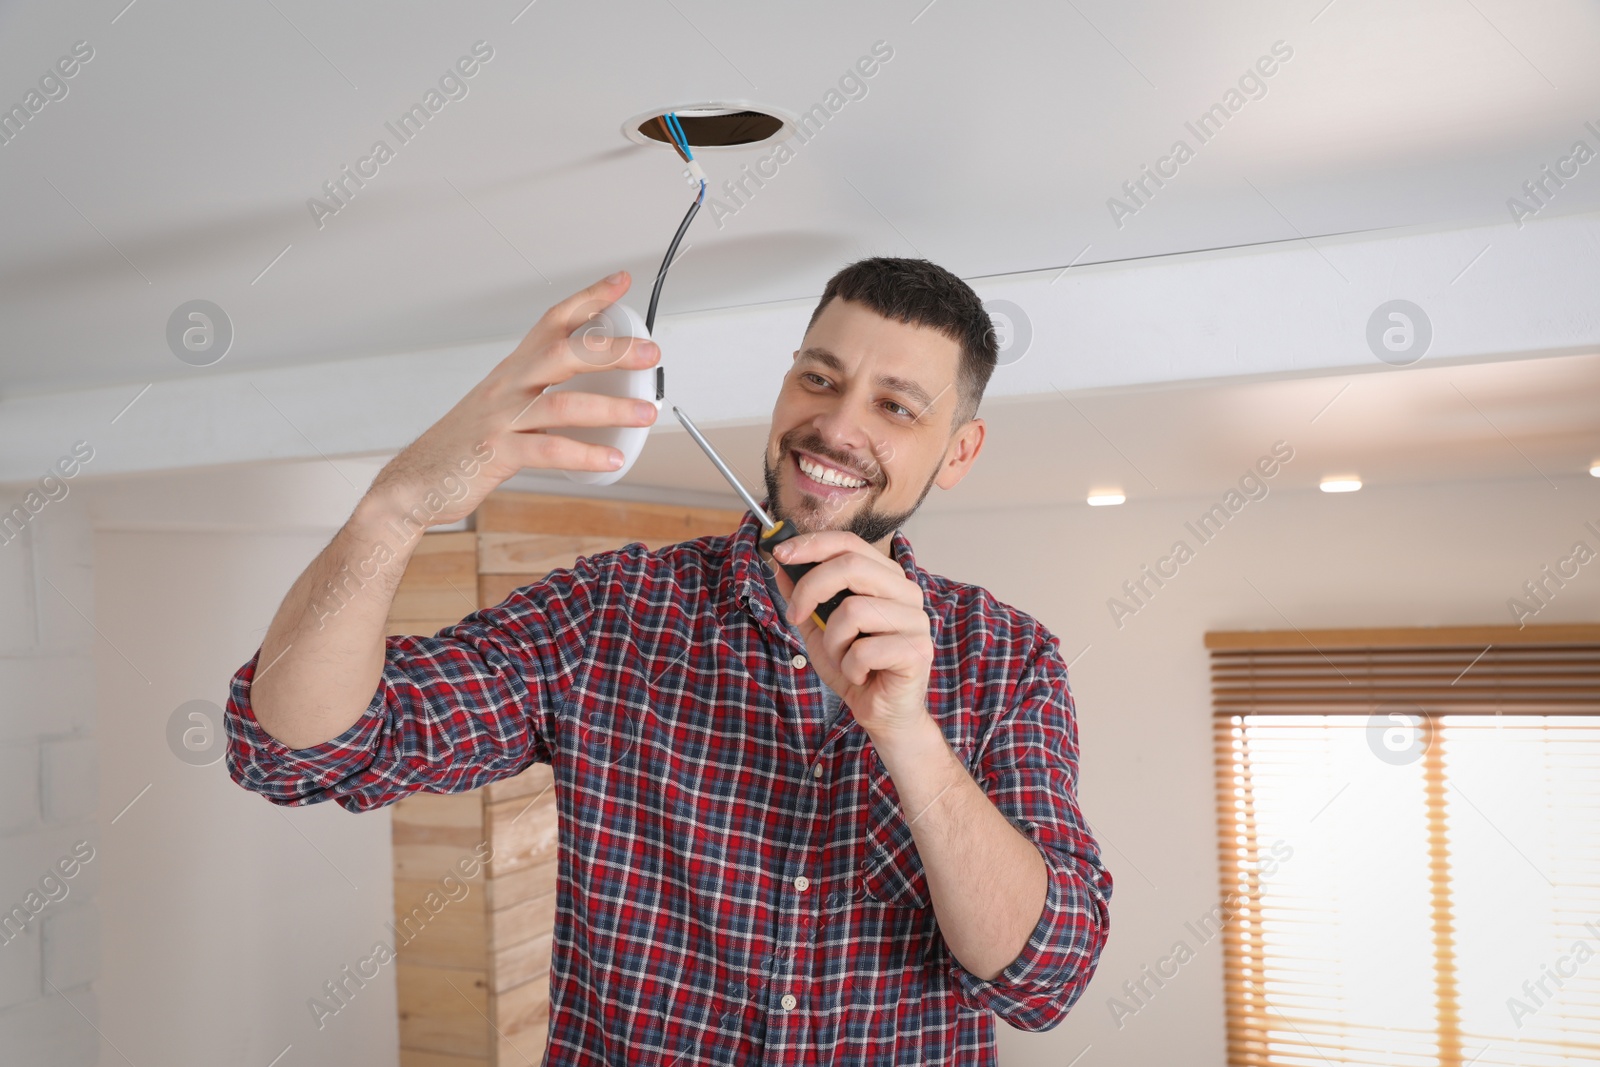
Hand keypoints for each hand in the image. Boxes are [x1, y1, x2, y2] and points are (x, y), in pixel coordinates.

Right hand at [364, 271, 659, 527]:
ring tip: (645, 414)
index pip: (553, 321)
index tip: (621, 282)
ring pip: (562, 404)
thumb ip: (544, 397)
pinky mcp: (496, 453)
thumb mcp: (505, 408)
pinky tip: (610, 458)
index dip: (588, 299)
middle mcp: (508, 386)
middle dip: (611, 351)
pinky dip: (584, 454)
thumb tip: (596, 395)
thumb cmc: (465, 444)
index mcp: (513, 370)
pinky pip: (548, 451)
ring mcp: (501, 418)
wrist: (415, 481)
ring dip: (610, 409)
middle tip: (650, 353)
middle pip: (562, 353)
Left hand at [770, 530, 934, 739]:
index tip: (780, 554)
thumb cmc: (856, 666)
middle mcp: (906, 592)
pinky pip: (864, 650)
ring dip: (833, 642)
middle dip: (811, 588)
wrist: (881, 712)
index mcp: (886, 578)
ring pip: (853, 611)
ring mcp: (915, 620)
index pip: (849, 543)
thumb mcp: (819, 627)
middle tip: (795, 616)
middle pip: (851, 565)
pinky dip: (850, 667)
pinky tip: (861, 676)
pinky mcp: (917, 650)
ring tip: (843, 658)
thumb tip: (781, 564)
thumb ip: (804, 595)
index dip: (812, 544)